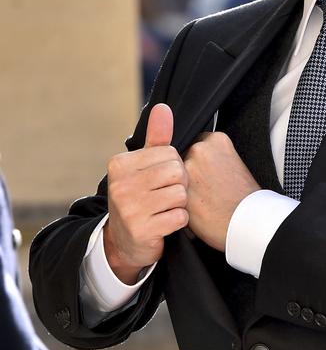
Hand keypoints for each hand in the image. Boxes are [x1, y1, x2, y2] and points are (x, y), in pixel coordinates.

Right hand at [104, 103, 188, 282]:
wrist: (124, 242)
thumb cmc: (138, 197)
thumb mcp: (143, 166)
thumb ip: (155, 137)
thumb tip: (163, 107)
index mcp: (120, 164)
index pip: (170, 153)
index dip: (174, 166)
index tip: (160, 179)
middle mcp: (120, 185)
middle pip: (177, 172)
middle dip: (179, 184)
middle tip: (166, 195)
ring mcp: (129, 209)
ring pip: (181, 194)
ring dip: (180, 204)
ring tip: (165, 208)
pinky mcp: (142, 230)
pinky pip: (180, 217)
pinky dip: (179, 221)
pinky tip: (166, 223)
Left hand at [184, 131, 259, 250]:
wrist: (247, 220)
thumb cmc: (245, 196)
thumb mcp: (236, 164)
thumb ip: (215, 157)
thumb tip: (202, 162)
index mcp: (217, 140)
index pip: (198, 143)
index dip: (203, 160)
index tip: (209, 171)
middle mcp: (200, 149)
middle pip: (185, 156)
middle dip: (192, 171)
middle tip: (207, 186)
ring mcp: (188, 168)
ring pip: (177, 175)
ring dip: (186, 185)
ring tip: (203, 198)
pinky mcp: (179, 189)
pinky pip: (174, 192)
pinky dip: (183, 200)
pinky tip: (198, 207)